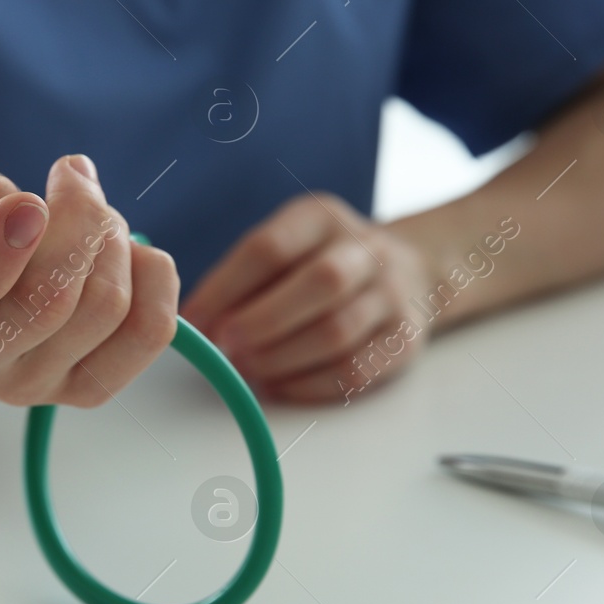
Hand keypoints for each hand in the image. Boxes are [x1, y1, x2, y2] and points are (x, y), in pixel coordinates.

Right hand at [0, 155, 179, 407]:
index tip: (28, 201)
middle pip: (48, 301)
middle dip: (78, 220)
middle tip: (72, 178)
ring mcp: (31, 387)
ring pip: (103, 307)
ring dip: (113, 238)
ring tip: (94, 213)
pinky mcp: (84, 390)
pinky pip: (148, 332)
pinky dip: (152, 275)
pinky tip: (127, 251)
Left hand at [181, 193, 432, 402]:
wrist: (410, 272)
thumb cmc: (320, 263)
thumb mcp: (289, 246)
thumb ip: (244, 278)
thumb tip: (195, 324)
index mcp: (322, 217)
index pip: (271, 247)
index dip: (225, 287)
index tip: (193, 321)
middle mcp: (365, 249)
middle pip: (319, 283)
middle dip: (263, 321)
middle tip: (225, 347)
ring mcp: (392, 294)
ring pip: (337, 331)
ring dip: (282, 358)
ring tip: (246, 370)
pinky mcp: (405, 340)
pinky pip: (355, 371)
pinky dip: (307, 385)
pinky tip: (276, 386)